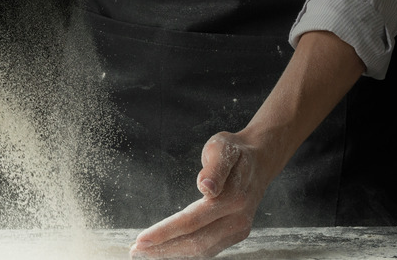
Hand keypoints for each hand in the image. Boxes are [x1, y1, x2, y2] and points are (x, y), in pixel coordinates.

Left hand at [130, 131, 271, 257]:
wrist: (261, 159)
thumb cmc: (235, 151)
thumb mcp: (222, 147)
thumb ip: (214, 168)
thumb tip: (206, 187)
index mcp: (233, 198)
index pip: (192, 221)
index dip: (165, 232)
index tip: (142, 239)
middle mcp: (238, 219)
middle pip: (196, 242)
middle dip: (163, 249)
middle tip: (135, 250)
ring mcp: (239, 229)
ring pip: (202, 249)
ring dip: (172, 254)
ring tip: (145, 253)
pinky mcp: (236, 234)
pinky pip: (208, 248)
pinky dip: (186, 252)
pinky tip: (167, 250)